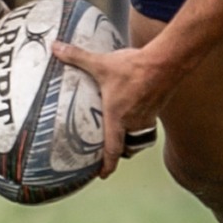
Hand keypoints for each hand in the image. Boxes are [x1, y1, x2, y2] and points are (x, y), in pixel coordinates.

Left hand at [50, 41, 171, 175]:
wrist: (166, 63)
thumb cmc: (134, 68)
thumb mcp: (101, 63)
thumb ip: (76, 56)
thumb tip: (56, 48)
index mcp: (117, 117)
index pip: (112, 149)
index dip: (107, 165)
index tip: (102, 175)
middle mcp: (133, 122)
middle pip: (127, 146)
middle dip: (118, 151)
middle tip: (108, 152)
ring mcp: (147, 116)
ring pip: (138, 135)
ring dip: (130, 137)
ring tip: (119, 131)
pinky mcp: (157, 108)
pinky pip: (146, 122)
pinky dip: (139, 121)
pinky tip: (133, 108)